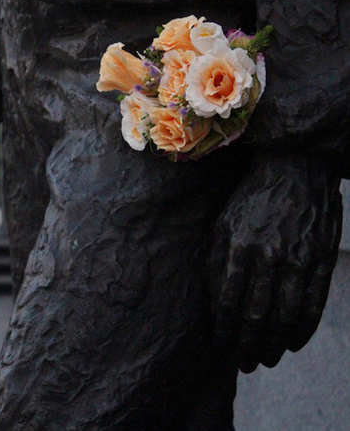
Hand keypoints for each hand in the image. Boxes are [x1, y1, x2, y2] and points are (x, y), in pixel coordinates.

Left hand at [209, 153, 341, 372]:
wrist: (294, 170)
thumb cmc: (251, 198)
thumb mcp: (223, 223)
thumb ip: (216, 260)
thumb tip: (213, 301)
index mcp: (238, 246)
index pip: (228, 301)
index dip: (224, 329)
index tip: (220, 345)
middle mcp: (268, 256)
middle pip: (257, 315)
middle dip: (248, 345)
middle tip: (244, 364)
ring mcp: (298, 259)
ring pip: (286, 315)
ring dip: (275, 344)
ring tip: (266, 359)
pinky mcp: (320, 259)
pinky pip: (313, 304)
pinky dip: (303, 329)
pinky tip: (293, 343)